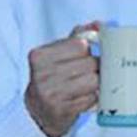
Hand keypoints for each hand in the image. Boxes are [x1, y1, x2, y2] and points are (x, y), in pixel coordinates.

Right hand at [24, 21, 99, 136]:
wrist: (37, 111)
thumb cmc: (52, 77)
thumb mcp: (58, 53)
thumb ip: (78, 36)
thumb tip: (99, 24)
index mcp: (40, 56)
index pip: (81, 45)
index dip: (88, 50)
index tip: (85, 56)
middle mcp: (42, 75)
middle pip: (90, 62)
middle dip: (96, 67)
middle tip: (91, 72)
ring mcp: (51, 94)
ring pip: (94, 80)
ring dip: (97, 83)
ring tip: (89, 85)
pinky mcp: (61, 111)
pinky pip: (92, 99)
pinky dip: (93, 98)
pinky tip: (84, 98)